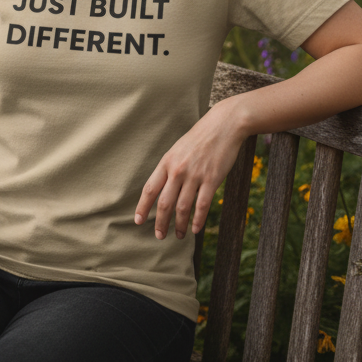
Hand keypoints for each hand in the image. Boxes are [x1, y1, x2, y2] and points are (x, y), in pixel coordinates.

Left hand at [134, 102, 246, 240]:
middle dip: (160, 222)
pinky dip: (197, 220)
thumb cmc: (200, 138)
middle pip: (164, 203)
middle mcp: (178, 170)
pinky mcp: (212, 179)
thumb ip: (170, 168)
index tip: (138, 221)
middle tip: (159, 236)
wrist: (224, 125)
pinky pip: (202, 205)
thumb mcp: (178, 149)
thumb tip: (162, 188)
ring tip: (179, 236)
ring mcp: (195, 175)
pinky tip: (195, 229)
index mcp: (167, 162)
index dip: (142, 207)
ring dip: (179, 225)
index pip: (149, 189)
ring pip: (182, 207)